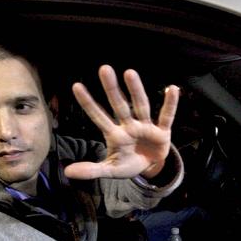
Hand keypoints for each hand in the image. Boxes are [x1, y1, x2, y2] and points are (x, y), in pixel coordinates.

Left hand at [65, 65, 178, 179]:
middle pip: (119, 105)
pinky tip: (172, 89)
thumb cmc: (127, 164)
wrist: (150, 168)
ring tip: (129, 72)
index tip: (76, 86)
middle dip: (112, 89)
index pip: (98, 117)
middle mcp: (129, 126)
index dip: (88, 104)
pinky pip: (166, 116)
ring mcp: (146, 126)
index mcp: (115, 134)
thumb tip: (67, 172)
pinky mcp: (162, 132)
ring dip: (136, 90)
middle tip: (104, 68)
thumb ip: (91, 170)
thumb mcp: (109, 170)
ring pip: (140, 106)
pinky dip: (170, 104)